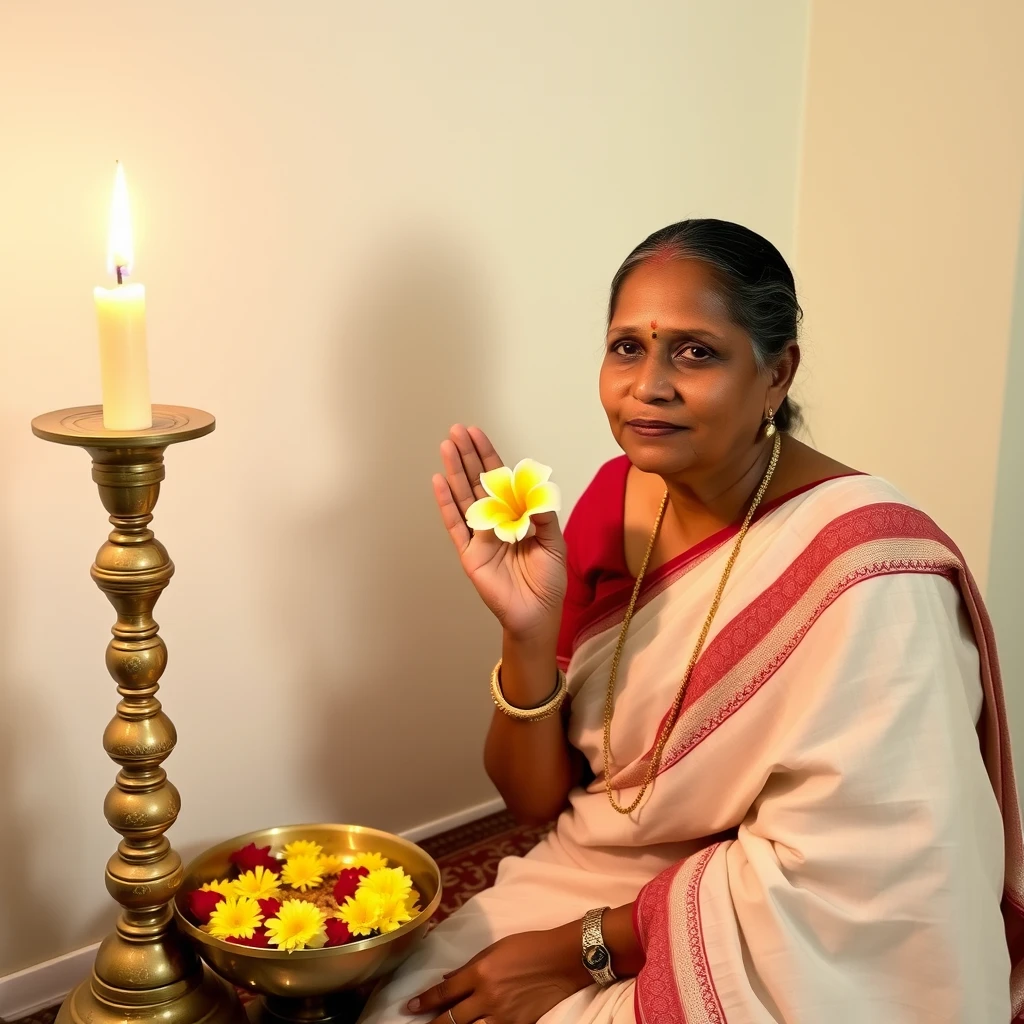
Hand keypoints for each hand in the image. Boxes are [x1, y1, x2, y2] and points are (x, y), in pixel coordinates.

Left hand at [407, 923, 590, 1023]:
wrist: (563, 960)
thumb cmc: (529, 946)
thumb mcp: (495, 948)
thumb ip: (470, 966)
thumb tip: (447, 979)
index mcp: (480, 972)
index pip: (445, 992)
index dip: (424, 1002)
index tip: (409, 1008)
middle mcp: (488, 996)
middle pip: (452, 1019)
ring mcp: (503, 1015)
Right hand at [433, 425, 566, 640]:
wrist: (538, 613)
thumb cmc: (548, 580)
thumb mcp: (554, 542)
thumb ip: (543, 516)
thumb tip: (534, 493)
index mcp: (515, 515)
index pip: (499, 480)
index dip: (488, 457)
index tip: (476, 434)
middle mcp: (494, 521)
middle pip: (477, 482)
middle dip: (468, 456)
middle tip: (456, 431)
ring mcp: (479, 536)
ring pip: (464, 497)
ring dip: (454, 472)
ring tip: (445, 447)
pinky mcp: (470, 553)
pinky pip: (456, 525)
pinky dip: (447, 504)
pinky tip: (439, 482)